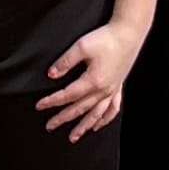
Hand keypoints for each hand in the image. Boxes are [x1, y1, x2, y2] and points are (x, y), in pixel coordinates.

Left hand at [38, 18, 145, 140]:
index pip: (67, 95)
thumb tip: (51, 74)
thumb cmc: (107, 38)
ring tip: (73, 136)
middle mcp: (104, 90)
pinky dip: (104, 120)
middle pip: (79, 109)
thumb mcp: (81, 46)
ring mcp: (112, 90)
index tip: (39, 106)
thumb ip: (65, 62)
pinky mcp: (118, 87)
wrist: (129, 33)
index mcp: (93, 81)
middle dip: (63, 118)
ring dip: (84, 126)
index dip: (52, 101)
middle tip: (50, 126)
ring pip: (96, 114)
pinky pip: (112, 109)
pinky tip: (98, 126)